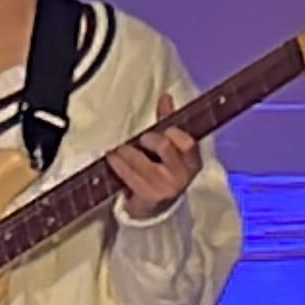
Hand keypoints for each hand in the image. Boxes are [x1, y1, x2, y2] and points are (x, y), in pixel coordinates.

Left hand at [108, 95, 201, 220]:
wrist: (157, 207)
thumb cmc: (165, 170)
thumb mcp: (171, 148)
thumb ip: (168, 122)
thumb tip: (165, 96)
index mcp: (193, 161)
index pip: (188, 141)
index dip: (174, 132)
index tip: (163, 129)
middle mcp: (183, 175)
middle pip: (165, 146)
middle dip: (151, 139)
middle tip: (142, 139)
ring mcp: (166, 187)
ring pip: (142, 161)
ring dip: (126, 152)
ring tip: (117, 149)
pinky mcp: (149, 196)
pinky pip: (130, 175)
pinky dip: (118, 164)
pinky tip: (111, 158)